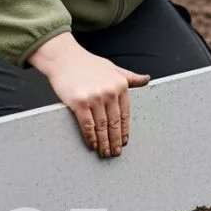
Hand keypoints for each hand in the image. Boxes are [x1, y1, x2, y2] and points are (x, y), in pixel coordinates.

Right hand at [29, 33, 149, 156]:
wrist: (63, 57)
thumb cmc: (87, 63)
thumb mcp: (113, 68)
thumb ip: (129, 77)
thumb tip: (147, 79)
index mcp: (120, 85)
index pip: (125, 114)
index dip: (125, 130)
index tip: (124, 141)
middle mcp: (110, 92)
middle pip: (115, 123)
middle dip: (116, 141)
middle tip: (115, 152)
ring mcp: (95, 98)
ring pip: (102, 127)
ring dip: (104, 143)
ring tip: (105, 153)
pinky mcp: (79, 103)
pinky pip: (87, 125)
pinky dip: (91, 138)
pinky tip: (92, 145)